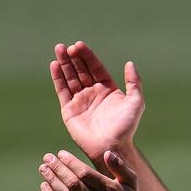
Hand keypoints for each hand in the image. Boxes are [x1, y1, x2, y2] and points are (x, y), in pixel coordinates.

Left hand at [38, 149, 141, 190]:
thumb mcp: (131, 181)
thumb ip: (119, 166)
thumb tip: (106, 153)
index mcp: (110, 190)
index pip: (86, 174)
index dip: (71, 163)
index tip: (60, 153)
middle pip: (73, 184)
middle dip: (58, 169)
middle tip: (47, 158)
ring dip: (52, 181)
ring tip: (43, 169)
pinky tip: (44, 185)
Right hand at [49, 41, 143, 164]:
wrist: (111, 146)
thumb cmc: (126, 127)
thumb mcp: (136, 102)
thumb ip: (134, 82)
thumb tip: (130, 63)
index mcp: (107, 89)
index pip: (95, 67)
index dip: (87, 56)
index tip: (79, 45)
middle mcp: (92, 92)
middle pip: (80, 70)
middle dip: (73, 57)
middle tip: (66, 46)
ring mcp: (80, 100)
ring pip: (70, 77)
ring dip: (63, 64)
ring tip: (58, 49)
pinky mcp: (69, 109)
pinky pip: (62, 90)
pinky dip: (57, 78)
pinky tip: (54, 65)